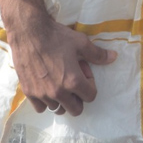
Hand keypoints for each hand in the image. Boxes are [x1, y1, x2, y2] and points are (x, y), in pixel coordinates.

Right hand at [0, 0, 116, 115]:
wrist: (29, 32)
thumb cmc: (56, 36)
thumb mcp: (80, 42)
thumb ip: (97, 54)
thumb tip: (114, 57)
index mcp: (73, 81)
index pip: (91, 97)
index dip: (90, 84)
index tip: (83, 72)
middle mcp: (58, 92)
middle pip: (75, 109)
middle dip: (78, 97)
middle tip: (72, 80)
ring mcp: (42, 94)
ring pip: (58, 109)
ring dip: (61, 99)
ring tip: (58, 81)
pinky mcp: (29, 93)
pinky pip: (41, 108)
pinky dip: (45, 101)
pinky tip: (46, 85)